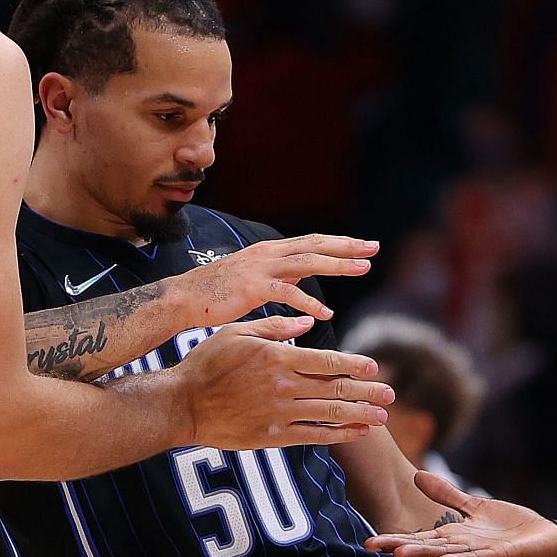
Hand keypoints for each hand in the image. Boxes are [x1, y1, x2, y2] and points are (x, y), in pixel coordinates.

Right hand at [174, 317, 392, 449]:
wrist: (182, 405)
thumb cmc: (206, 364)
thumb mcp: (236, 332)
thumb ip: (274, 327)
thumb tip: (307, 321)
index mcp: (277, 357)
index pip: (326, 361)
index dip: (354, 365)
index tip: (374, 367)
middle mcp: (284, 386)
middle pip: (335, 389)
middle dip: (367, 392)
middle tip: (391, 394)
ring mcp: (280, 413)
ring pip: (330, 414)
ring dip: (361, 415)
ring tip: (383, 417)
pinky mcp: (273, 436)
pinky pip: (314, 437)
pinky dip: (340, 436)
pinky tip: (358, 434)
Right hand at [178, 234, 378, 326]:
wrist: (182, 299)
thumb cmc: (215, 294)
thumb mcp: (252, 279)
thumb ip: (278, 276)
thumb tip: (300, 278)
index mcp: (269, 252)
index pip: (312, 242)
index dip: (339, 243)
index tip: (364, 246)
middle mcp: (268, 254)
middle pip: (315, 245)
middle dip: (347, 246)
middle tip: (374, 248)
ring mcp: (260, 268)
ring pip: (307, 262)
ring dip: (337, 264)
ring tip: (363, 268)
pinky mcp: (252, 288)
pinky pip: (286, 293)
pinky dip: (308, 302)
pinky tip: (326, 313)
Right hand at [366, 473, 556, 556]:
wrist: (544, 539)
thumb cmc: (509, 527)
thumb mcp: (473, 506)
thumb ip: (446, 495)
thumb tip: (417, 476)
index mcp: (454, 535)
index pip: (419, 537)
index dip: (395, 539)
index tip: (370, 542)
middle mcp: (461, 547)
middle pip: (426, 546)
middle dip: (400, 546)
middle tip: (372, 547)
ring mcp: (478, 553)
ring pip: (445, 554)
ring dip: (423, 555)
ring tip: (400, 554)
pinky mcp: (497, 556)